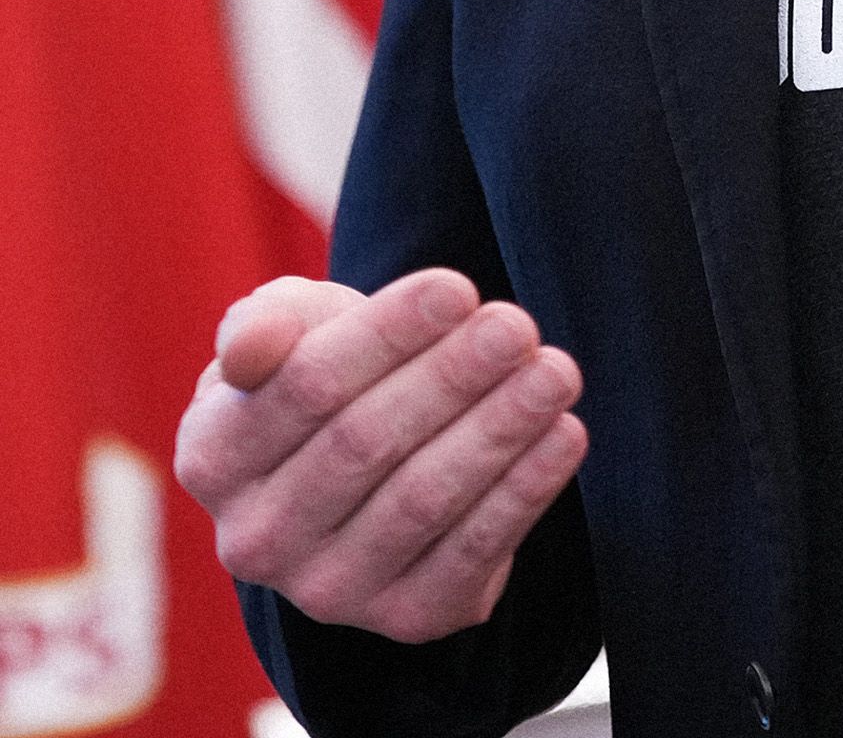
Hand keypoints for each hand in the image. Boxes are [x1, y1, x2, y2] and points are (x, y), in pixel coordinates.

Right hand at [174, 270, 588, 645]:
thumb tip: (256, 345)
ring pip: (422, 499)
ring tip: (554, 372)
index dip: (387, 334)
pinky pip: (471, 553)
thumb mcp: (290, 330)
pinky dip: (524, 490)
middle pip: (365, 442)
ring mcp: (328, 590)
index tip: (458, 288)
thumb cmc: (332, 372)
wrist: (373, 460)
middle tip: (516, 327)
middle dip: (451, 377)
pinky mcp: (406, 618)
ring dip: (498, 429)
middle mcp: (257, 539)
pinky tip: (564, 434)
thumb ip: (264, 325)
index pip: (305, 385)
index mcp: (215, 457)